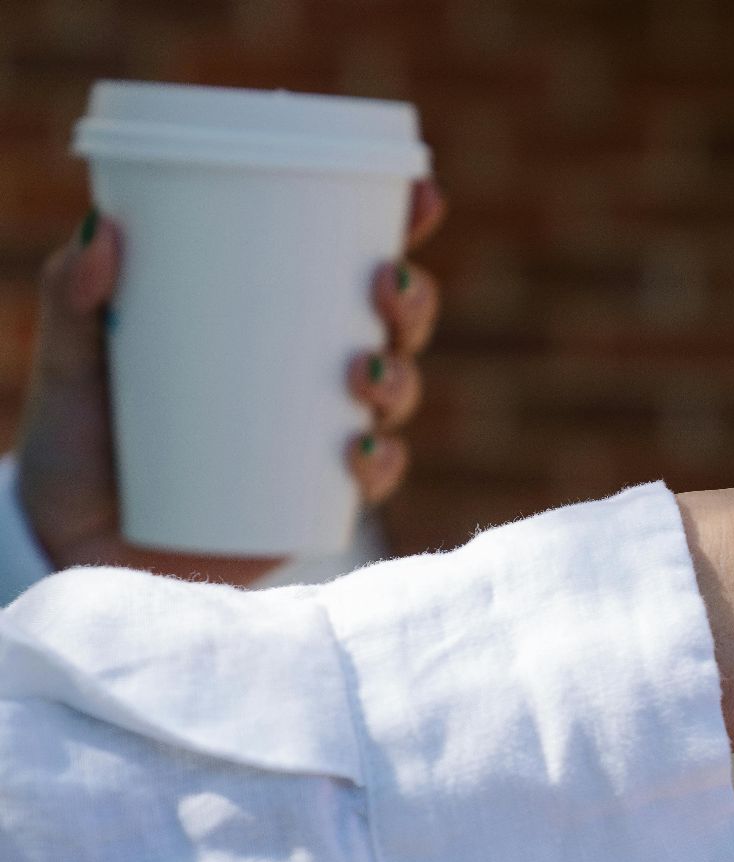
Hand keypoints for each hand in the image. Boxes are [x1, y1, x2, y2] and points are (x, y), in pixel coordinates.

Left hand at [17, 179, 447, 584]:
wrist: (76, 550)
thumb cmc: (78, 447)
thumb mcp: (69, 364)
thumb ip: (73, 298)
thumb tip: (104, 230)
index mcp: (269, 321)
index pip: (346, 263)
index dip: (397, 228)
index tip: (420, 195)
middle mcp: (309, 376)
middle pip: (393, 324)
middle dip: (413, 301)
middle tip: (385, 285)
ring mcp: (319, 438)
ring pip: (396, 393)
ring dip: (400, 376)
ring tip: (366, 372)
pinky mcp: (315, 501)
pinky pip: (372, 478)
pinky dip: (380, 462)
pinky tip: (361, 450)